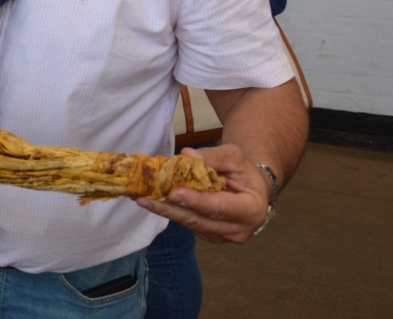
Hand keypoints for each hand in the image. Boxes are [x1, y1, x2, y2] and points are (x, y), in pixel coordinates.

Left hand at [135, 145, 273, 243]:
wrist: (252, 189)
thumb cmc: (244, 171)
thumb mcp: (235, 156)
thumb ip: (213, 157)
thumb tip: (187, 155)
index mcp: (251, 210)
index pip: (220, 207)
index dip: (196, 201)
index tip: (174, 194)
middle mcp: (238, 230)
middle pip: (198, 220)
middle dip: (170, 209)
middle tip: (145, 198)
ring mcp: (222, 236)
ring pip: (189, 223)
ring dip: (164, 210)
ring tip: (141, 197)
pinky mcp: (208, 235)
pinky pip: (187, 223)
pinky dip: (170, 211)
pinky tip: (152, 200)